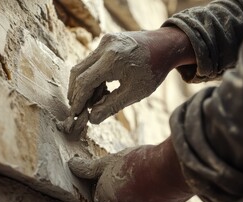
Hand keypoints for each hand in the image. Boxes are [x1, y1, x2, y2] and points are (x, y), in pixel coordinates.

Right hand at [68, 27, 194, 123]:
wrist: (166, 45)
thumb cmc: (153, 71)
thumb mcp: (134, 93)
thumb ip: (111, 106)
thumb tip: (92, 119)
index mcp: (111, 60)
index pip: (84, 82)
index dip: (78, 100)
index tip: (75, 114)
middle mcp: (104, 47)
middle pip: (78, 72)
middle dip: (76, 92)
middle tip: (79, 109)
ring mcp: (104, 41)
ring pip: (83, 65)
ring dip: (84, 84)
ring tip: (93, 101)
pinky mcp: (107, 40)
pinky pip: (92, 60)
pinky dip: (92, 75)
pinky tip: (102, 88)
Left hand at [68, 137, 192, 201]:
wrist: (170, 171)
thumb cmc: (135, 164)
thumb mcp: (108, 161)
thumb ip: (89, 167)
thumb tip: (73, 166)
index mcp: (105, 200)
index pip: (98, 194)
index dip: (103, 180)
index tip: (111, 169)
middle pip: (117, 200)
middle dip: (120, 187)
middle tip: (128, 169)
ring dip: (137, 192)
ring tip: (143, 173)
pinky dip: (153, 195)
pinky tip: (156, 180)